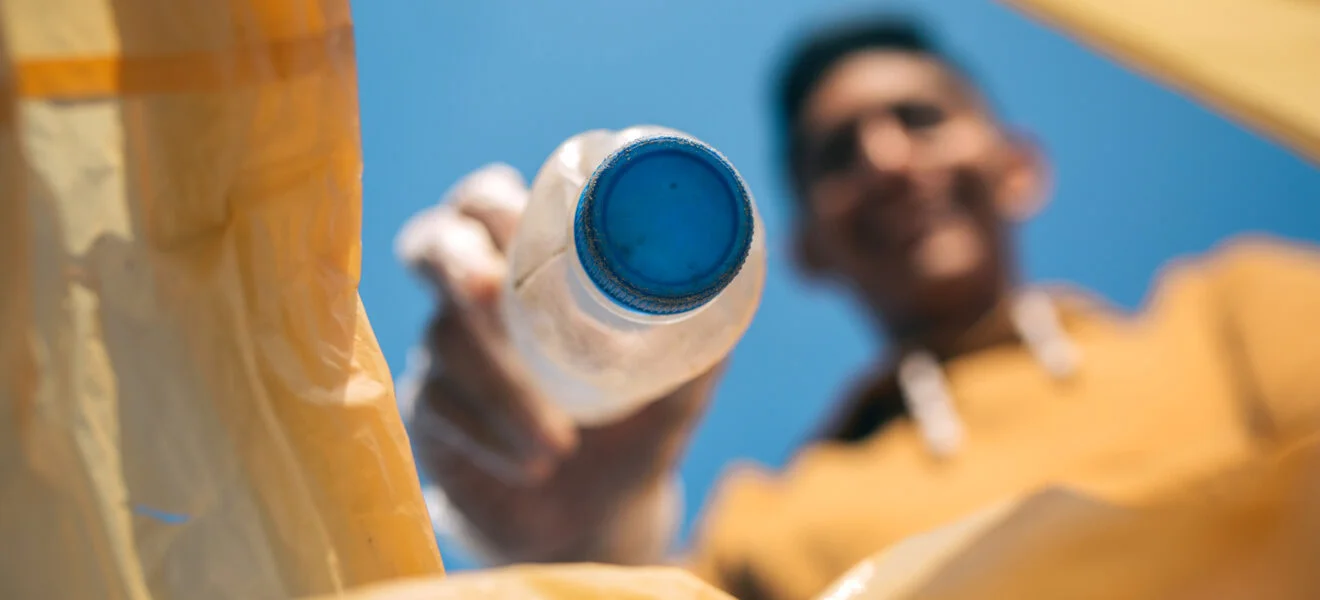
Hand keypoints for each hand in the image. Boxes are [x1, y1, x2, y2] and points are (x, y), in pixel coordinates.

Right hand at [397, 164, 722, 562]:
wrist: (601, 514)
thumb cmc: (640, 424)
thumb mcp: (679, 384)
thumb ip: (701, 334)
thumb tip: (735, 273)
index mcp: (535, 263)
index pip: (488, 202)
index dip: (493, 202)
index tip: (525, 228)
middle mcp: (479, 296)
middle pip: (432, 244)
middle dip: (458, 265)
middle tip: (491, 297)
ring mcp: (445, 352)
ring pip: (445, 339)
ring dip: (501, 386)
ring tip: (558, 444)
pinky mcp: (430, 414)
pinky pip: (436, 407)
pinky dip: (488, 434)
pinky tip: (532, 463)